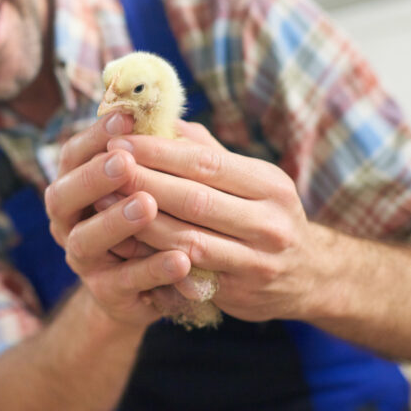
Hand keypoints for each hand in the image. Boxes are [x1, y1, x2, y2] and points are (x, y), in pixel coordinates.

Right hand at [45, 113, 192, 326]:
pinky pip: (125, 282)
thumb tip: (168, 113)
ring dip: (115, 221)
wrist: (149, 287)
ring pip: (86, 240)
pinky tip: (181, 258)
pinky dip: (152, 269)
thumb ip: (154, 153)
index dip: (95, 135)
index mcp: (76, 187)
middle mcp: (69, 222)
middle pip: (63, 196)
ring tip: (147, 205)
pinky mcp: (108, 295)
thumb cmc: (151, 219)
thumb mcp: (151, 182)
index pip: (74, 155)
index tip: (125, 118)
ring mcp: (84, 261)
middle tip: (123, 161)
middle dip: (93, 177)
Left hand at [104, 120, 336, 321]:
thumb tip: (160, 117)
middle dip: (142, 181)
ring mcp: (255, 262)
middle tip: (103, 167)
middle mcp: (268, 223)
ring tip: (100, 202)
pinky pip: (185, 273)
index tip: (120, 140)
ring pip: (186, 239)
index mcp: (270, 185)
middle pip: (193, 199)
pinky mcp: (237, 293)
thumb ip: (206, 151)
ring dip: (138, 221)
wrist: (309, 277)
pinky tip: (120, 242)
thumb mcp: (252, 178)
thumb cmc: (266, 214)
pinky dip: (150, 256)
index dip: (159, 152)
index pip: (206, 163)